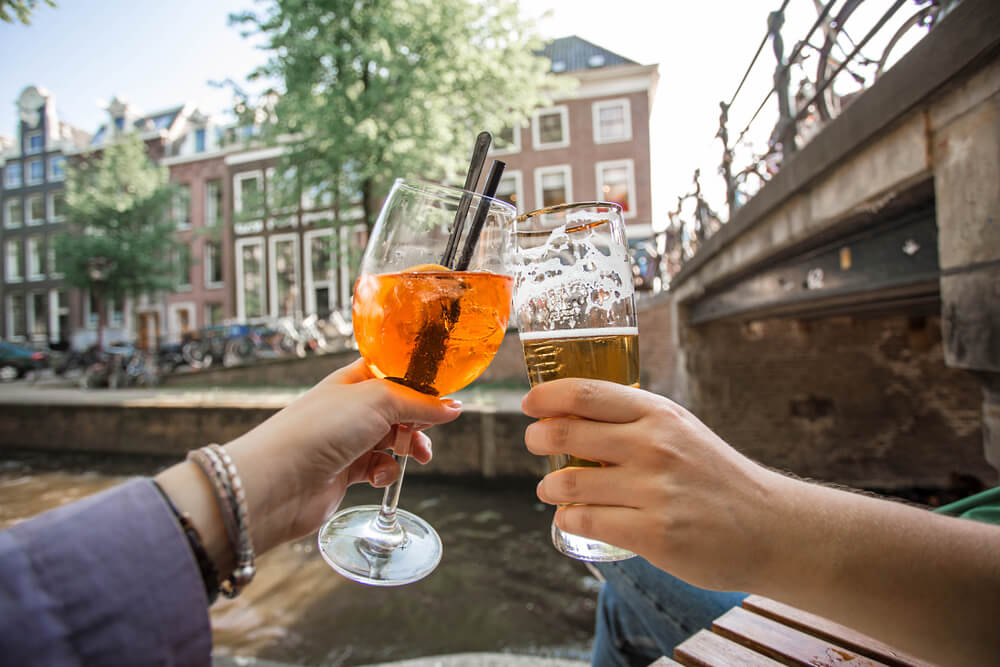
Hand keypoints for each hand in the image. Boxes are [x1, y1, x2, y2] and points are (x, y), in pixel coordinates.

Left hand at [158, 359, 461, 568]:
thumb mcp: (378, 400)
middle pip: (399, 407)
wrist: (279, 482)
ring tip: (418, 455)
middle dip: (419, 419)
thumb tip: (453, 407)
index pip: (394, 371)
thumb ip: (419, 402)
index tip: (445, 391)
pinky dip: (386, 472)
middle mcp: (350, 408)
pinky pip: (379, 467)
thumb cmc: (319, 429)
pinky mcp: (345, 471)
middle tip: (430, 429)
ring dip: (408, 447)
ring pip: (392, 439)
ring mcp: (347, 440)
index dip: (420, 379)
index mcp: (353, 380)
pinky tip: (380, 476)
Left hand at [522, 378, 784, 590]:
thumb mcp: (681, 430)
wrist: (769, 527)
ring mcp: (653, 491)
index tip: (529, 404)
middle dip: (537, 439)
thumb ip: (635, 421)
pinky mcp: (653, 534)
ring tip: (551, 490)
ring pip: (568, 483)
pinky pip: (586, 522)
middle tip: (534, 444)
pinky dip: (568, 519)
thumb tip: (571, 415)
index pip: (586, 393)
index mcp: (659, 414)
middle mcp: (654, 446)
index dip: (547, 397)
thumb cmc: (715, 476)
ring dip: (549, 487)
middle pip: (566, 433)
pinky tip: (571, 518)